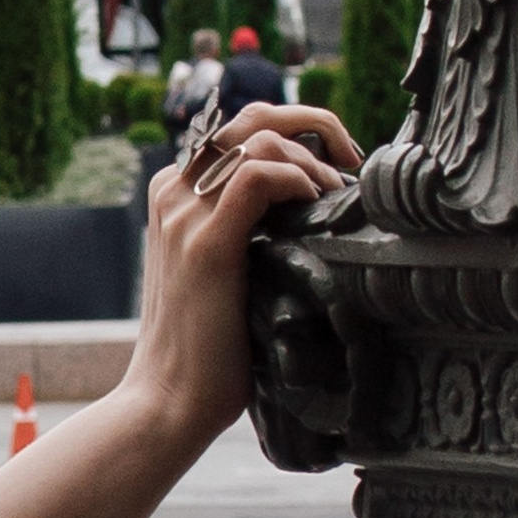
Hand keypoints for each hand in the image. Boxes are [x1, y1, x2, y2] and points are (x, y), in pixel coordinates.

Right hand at [125, 102, 360, 454]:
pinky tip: (315, 205)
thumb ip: (248, 235)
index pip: (240, 127)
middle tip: (349, 158)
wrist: (168, 402)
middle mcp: (174, 193)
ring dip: (311, 158)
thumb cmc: (208, 350)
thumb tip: (310, 217)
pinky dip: (296, 178)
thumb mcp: (226, 274)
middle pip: (250, 116)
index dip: (297, 132)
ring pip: (257, 137)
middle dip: (311, 122)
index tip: (335, 166)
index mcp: (174, 194)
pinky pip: (256, 178)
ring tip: (335, 197)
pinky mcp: (206, 245)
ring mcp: (185, 215)